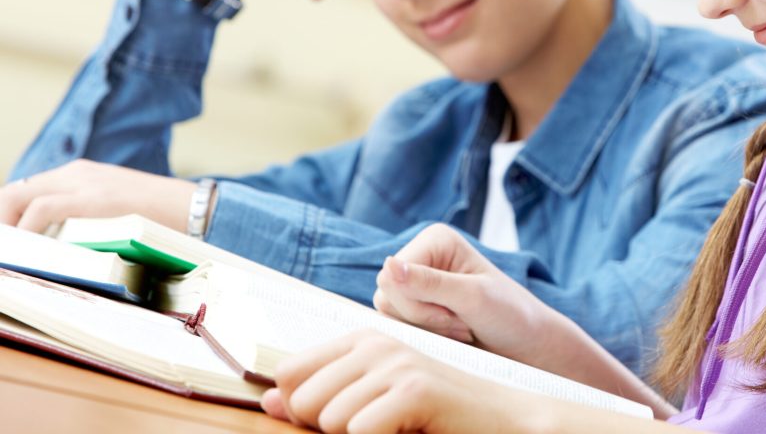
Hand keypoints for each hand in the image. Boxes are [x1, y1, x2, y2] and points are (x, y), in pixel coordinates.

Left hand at [0, 160, 195, 232]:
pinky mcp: (92, 198)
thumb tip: (52, 242)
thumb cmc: (156, 216)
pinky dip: (26, 229)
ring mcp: (83, 182)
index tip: (6, 240)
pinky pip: (42, 209)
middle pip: (14, 192)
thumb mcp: (112, 207)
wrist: (191, 209)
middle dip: (1, 220)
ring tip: (8, 252)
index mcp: (80, 173)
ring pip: (18, 196)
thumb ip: (84, 214)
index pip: (25, 190)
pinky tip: (26, 248)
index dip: (6, 215)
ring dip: (5, 226)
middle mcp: (75, 172)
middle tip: (4, 248)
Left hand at [261, 329, 537, 433]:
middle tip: (375, 426)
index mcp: (360, 340)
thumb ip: (320, 398)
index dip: (301, 408)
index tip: (336, 420)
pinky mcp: (416, 389)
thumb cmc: (433, 414)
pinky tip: (407, 432)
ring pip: (328, 420)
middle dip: (325, 427)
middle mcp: (374, 343)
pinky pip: (359, 431)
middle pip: (301, 400)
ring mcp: (396, 363)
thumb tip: (267, 400)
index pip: (287, 373)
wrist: (498, 418)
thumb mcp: (371, 401)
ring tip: (394, 429)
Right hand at [373, 224, 560, 370]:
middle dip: (422, 318)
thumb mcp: (471, 297)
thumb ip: (429, 283)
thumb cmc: (509, 314)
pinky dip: (422, 336)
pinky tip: (450, 335)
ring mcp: (418, 282)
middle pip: (386, 294)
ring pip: (388, 313)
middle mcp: (422, 256)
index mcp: (434, 240)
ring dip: (424, 329)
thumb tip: (388, 266)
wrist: (525, 343)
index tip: (455, 312)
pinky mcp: (417, 306)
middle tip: (459, 322)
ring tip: (459, 327)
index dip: (417, 303)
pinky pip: (396, 325)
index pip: (390, 275)